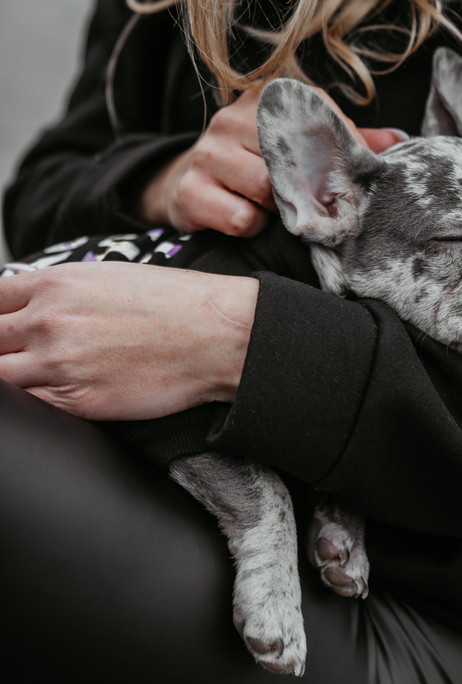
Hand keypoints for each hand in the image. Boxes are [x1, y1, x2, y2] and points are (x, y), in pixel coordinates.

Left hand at [0, 262, 256, 420]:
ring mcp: (60, 364)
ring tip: (39, 372)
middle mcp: (49, 322)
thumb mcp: (110, 276)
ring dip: (11, 376)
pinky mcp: (79, 402)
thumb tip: (30, 306)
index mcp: (55, 284)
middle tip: (16, 354)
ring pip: (0, 378)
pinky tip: (56, 391)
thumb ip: (61, 291)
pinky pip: (32, 406)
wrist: (218, 335)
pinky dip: (35, 401)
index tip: (3, 328)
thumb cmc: (176, 302)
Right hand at [139, 85, 406, 236]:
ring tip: (281, 211)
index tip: (349, 179)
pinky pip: (241, 217)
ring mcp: (207, 153)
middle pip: (292, 158)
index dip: (339, 154)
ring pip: (265, 188)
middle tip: (322, 205)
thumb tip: (399, 140)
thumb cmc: (259, 164)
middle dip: (312, 188)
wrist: (192, 186)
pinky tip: (252, 222)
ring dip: (282, 210)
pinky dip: (255, 226)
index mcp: (266, 98)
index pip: (316, 118)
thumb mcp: (300, 146)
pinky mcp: (190, 191)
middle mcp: (232, 118)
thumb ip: (349, 142)